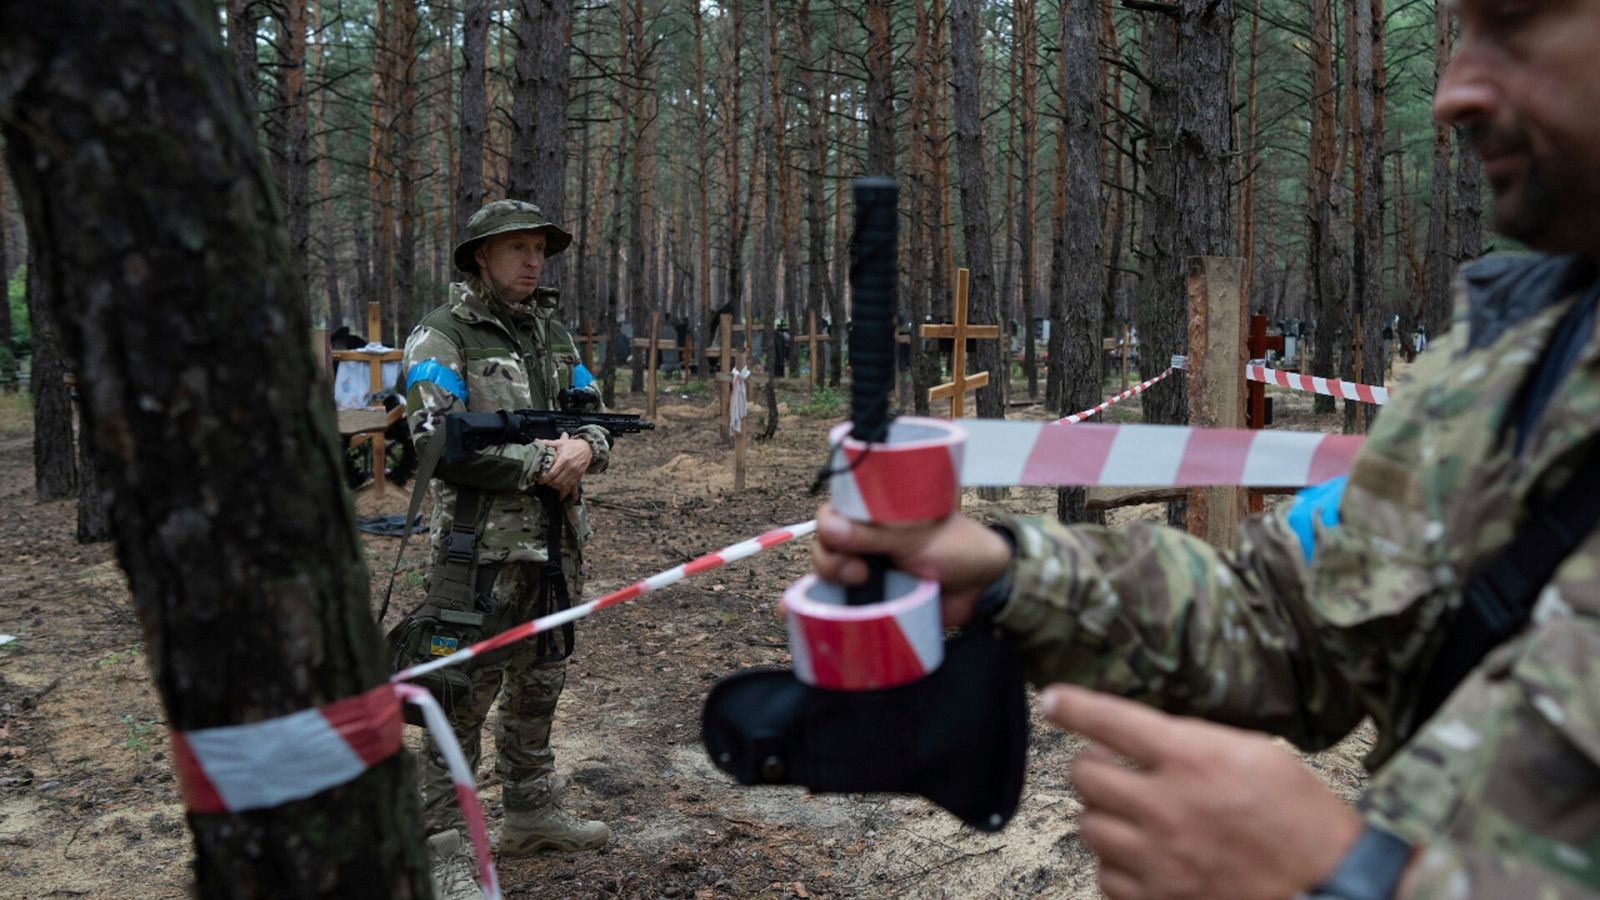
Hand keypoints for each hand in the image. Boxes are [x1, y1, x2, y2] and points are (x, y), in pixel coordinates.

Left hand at [537, 432, 591, 497]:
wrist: (588, 448)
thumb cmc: (573, 445)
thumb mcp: (561, 442)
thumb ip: (548, 443)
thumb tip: (536, 440)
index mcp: (564, 459)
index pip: (553, 472)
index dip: (545, 478)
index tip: (540, 480)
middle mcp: (570, 468)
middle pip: (558, 481)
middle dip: (550, 484)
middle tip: (544, 483)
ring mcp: (575, 474)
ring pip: (564, 486)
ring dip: (556, 488)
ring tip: (551, 487)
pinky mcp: (579, 477)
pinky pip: (573, 488)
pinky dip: (568, 494)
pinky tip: (562, 499)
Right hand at [810, 503, 1013, 626]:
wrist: (984, 587)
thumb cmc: (956, 548)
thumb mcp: (916, 536)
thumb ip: (873, 534)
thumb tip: (828, 529)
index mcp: (874, 514)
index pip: (832, 514)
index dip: (829, 528)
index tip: (843, 541)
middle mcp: (864, 540)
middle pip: (823, 546)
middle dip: (830, 560)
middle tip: (859, 572)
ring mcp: (866, 570)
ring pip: (826, 574)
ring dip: (830, 581)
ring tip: (859, 586)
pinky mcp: (871, 599)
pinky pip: (838, 602)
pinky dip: (822, 606)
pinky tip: (808, 611)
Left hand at [1040, 684, 1361, 899]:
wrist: (1330, 886)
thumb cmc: (1301, 815)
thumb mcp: (1255, 752)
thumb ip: (1194, 740)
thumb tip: (1143, 736)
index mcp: (1192, 759)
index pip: (1111, 721)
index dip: (1073, 707)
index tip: (1053, 700)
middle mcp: (1167, 807)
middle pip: (1085, 775)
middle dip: (1094, 767)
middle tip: (1114, 769)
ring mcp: (1159, 859)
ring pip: (1089, 826)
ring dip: (1104, 816)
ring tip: (1135, 815)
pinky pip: (1105, 877)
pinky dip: (1117, 865)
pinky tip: (1143, 856)